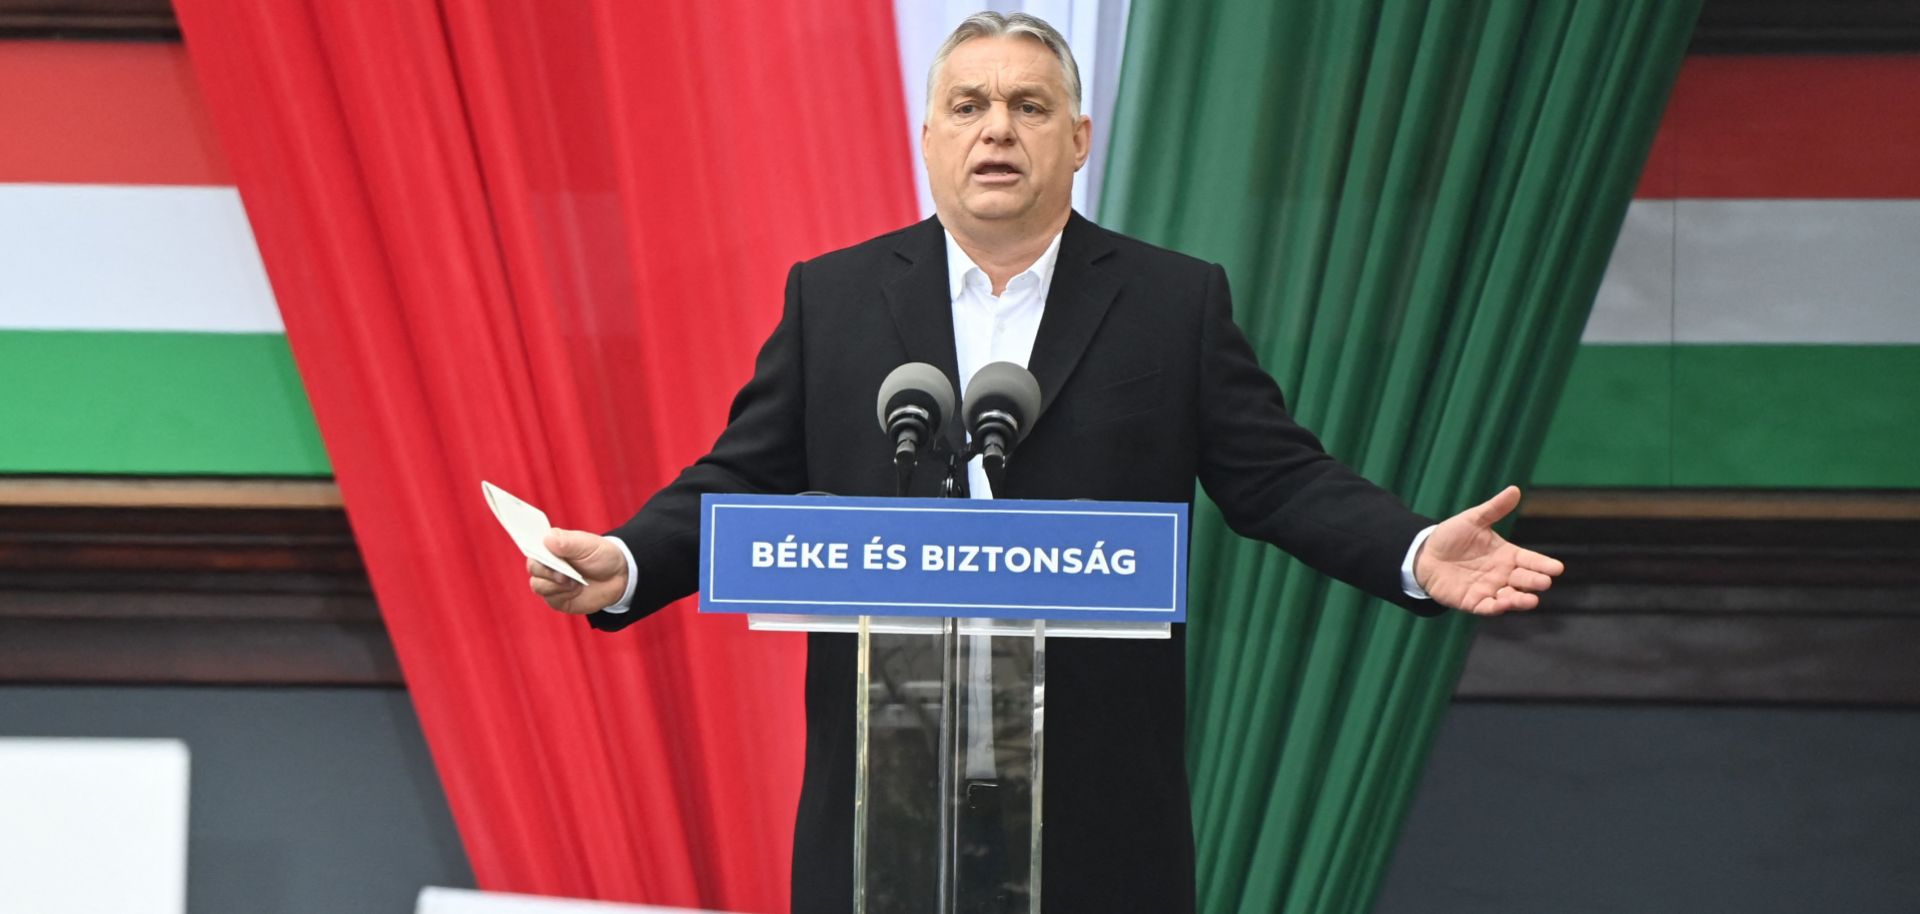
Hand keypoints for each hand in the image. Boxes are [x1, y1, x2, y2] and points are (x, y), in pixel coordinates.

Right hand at [527, 529, 629, 614]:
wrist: (617, 577)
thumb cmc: (600, 556)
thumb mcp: (588, 545)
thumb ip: (567, 542)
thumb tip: (547, 539)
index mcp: (551, 545)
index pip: (531, 544)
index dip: (532, 548)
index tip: (538, 552)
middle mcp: (546, 563)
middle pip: (532, 567)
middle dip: (546, 571)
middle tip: (564, 574)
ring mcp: (550, 581)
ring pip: (537, 585)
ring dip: (556, 585)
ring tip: (575, 582)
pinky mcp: (556, 598)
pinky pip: (550, 598)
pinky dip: (564, 594)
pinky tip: (577, 590)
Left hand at [1413, 486, 1563, 615]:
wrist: (1424, 554)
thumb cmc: (1452, 536)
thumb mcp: (1473, 519)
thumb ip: (1494, 508)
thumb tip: (1515, 489)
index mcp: (1507, 555)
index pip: (1530, 560)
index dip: (1543, 564)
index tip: (1557, 568)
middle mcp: (1502, 574)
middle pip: (1524, 580)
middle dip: (1535, 581)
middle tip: (1545, 582)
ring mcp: (1489, 589)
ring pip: (1510, 597)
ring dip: (1521, 600)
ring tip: (1531, 600)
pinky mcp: (1473, 602)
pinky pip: (1487, 607)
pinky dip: (1496, 607)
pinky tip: (1503, 604)